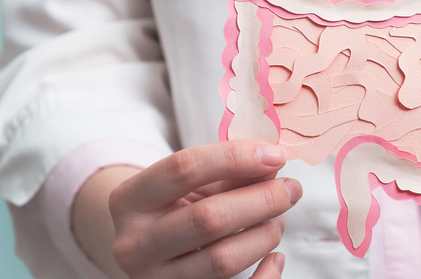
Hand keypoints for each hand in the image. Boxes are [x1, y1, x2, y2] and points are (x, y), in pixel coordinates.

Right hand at [106, 141, 301, 277]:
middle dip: (261, 200)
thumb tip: (273, 163)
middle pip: (209, 218)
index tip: (275, 155)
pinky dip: (266, 277)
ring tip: (279, 219)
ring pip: (223, 259)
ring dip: (265, 234)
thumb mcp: (189, 185)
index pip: (184, 168)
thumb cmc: (174, 209)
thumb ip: (229, 171)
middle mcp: (134, 244)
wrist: (145, 253)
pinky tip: (275, 257)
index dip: (236, 157)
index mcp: (130, 200)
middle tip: (291, 189)